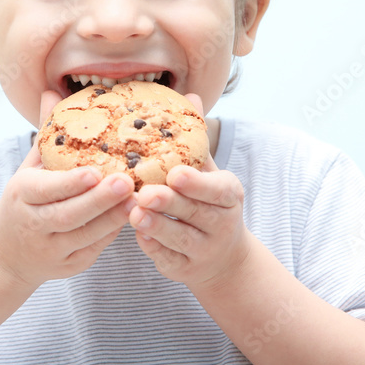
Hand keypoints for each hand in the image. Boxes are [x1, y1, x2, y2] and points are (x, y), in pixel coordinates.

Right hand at [0, 90, 134, 288]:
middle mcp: (34, 225)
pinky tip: (133, 215)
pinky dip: (113, 232)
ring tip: (139, 199)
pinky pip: (95, 248)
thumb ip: (46, 133)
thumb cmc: (25, 201)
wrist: (8, 256)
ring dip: (113, 218)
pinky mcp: (70, 266)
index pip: (46, 190)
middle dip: (99, 201)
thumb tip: (52, 92)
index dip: (71, 183)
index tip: (95, 171)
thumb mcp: (29, 167)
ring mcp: (52, 250)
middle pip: (69, 215)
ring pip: (86, 236)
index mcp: (22, 195)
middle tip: (127, 182)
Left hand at [128, 93, 249, 288]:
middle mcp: (222, 224)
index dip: (197, 183)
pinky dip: (153, 248)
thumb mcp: (207, 170)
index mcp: (229, 195)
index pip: (218, 189)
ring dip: (157, 227)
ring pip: (179, 239)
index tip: (176, 174)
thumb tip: (190, 95)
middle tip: (145, 194)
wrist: (222, 256)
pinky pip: (167, 259)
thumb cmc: (206, 201)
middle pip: (195, 214)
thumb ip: (195, 139)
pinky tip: (137, 236)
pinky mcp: (185, 270)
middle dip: (170, 204)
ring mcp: (204, 250)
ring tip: (134, 214)